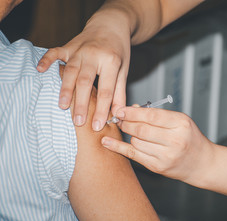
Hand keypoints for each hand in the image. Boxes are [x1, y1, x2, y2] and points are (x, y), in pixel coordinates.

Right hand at [37, 9, 130, 130]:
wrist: (110, 25)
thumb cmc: (118, 51)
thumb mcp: (123, 71)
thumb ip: (119, 92)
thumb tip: (117, 115)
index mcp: (111, 62)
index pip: (106, 90)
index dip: (101, 110)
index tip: (97, 126)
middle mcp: (94, 55)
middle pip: (85, 82)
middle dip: (81, 103)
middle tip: (78, 122)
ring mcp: (79, 50)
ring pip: (70, 71)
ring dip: (66, 89)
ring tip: (62, 106)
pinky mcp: (69, 46)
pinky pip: (55, 52)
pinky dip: (47, 60)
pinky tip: (39, 70)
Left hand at [101, 107, 215, 184]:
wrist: (202, 163)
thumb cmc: (191, 139)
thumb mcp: (180, 121)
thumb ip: (157, 114)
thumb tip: (131, 109)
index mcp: (181, 124)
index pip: (151, 116)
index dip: (132, 112)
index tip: (120, 109)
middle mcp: (175, 140)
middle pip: (141, 129)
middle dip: (126, 123)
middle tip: (119, 118)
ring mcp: (166, 156)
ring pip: (136, 142)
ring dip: (129, 134)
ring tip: (130, 130)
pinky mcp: (158, 167)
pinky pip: (133, 155)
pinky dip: (118, 148)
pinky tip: (107, 142)